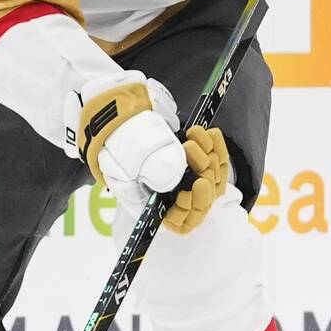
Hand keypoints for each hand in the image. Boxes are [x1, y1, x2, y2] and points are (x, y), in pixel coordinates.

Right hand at [63, 70, 228, 232]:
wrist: (114, 110)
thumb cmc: (115, 136)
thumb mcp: (129, 156)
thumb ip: (153, 169)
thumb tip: (175, 177)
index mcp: (149, 203)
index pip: (179, 221)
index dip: (193, 208)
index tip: (198, 184)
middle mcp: (166, 192)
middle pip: (199, 198)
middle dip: (204, 176)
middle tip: (195, 153)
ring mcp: (179, 173)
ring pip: (208, 176)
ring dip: (209, 157)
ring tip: (194, 137)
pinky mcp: (189, 155)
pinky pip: (212, 158)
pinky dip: (215, 146)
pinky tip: (210, 133)